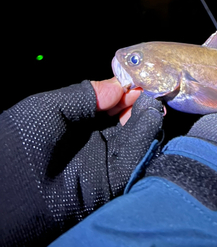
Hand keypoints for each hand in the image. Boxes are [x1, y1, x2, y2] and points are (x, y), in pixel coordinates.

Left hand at [0, 79, 163, 246]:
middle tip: (151, 90)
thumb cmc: (25, 138)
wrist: (15, 187)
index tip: (139, 79)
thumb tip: (119, 87)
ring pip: (133, 136)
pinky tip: (150, 118)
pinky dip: (145, 137)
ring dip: (145, 118)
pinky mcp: (112, 181)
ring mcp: (102, 161)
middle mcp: (91, 140)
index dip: (124, 91)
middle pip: (125, 119)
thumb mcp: (51, 106)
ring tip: (152, 102)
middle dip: (139, 103)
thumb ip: (86, 95)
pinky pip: (134, 158)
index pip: (108, 104)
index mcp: (75, 121)